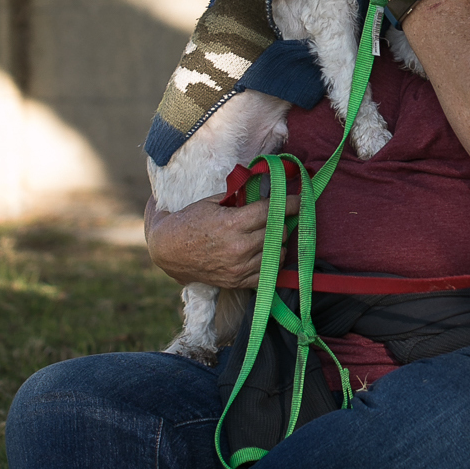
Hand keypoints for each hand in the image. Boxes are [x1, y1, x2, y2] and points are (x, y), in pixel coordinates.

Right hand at [144, 193, 298, 288]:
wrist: (168, 250)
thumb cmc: (189, 221)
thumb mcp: (212, 201)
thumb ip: (239, 196)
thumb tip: (265, 187)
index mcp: (232, 223)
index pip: (271, 212)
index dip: (289, 204)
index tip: (300, 199)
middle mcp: (239, 247)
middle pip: (277, 232)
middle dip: (283, 222)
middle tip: (284, 215)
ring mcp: (239, 267)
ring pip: (276, 254)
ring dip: (280, 242)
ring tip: (275, 233)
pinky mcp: (237, 281)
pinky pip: (268, 274)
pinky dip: (273, 262)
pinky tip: (269, 252)